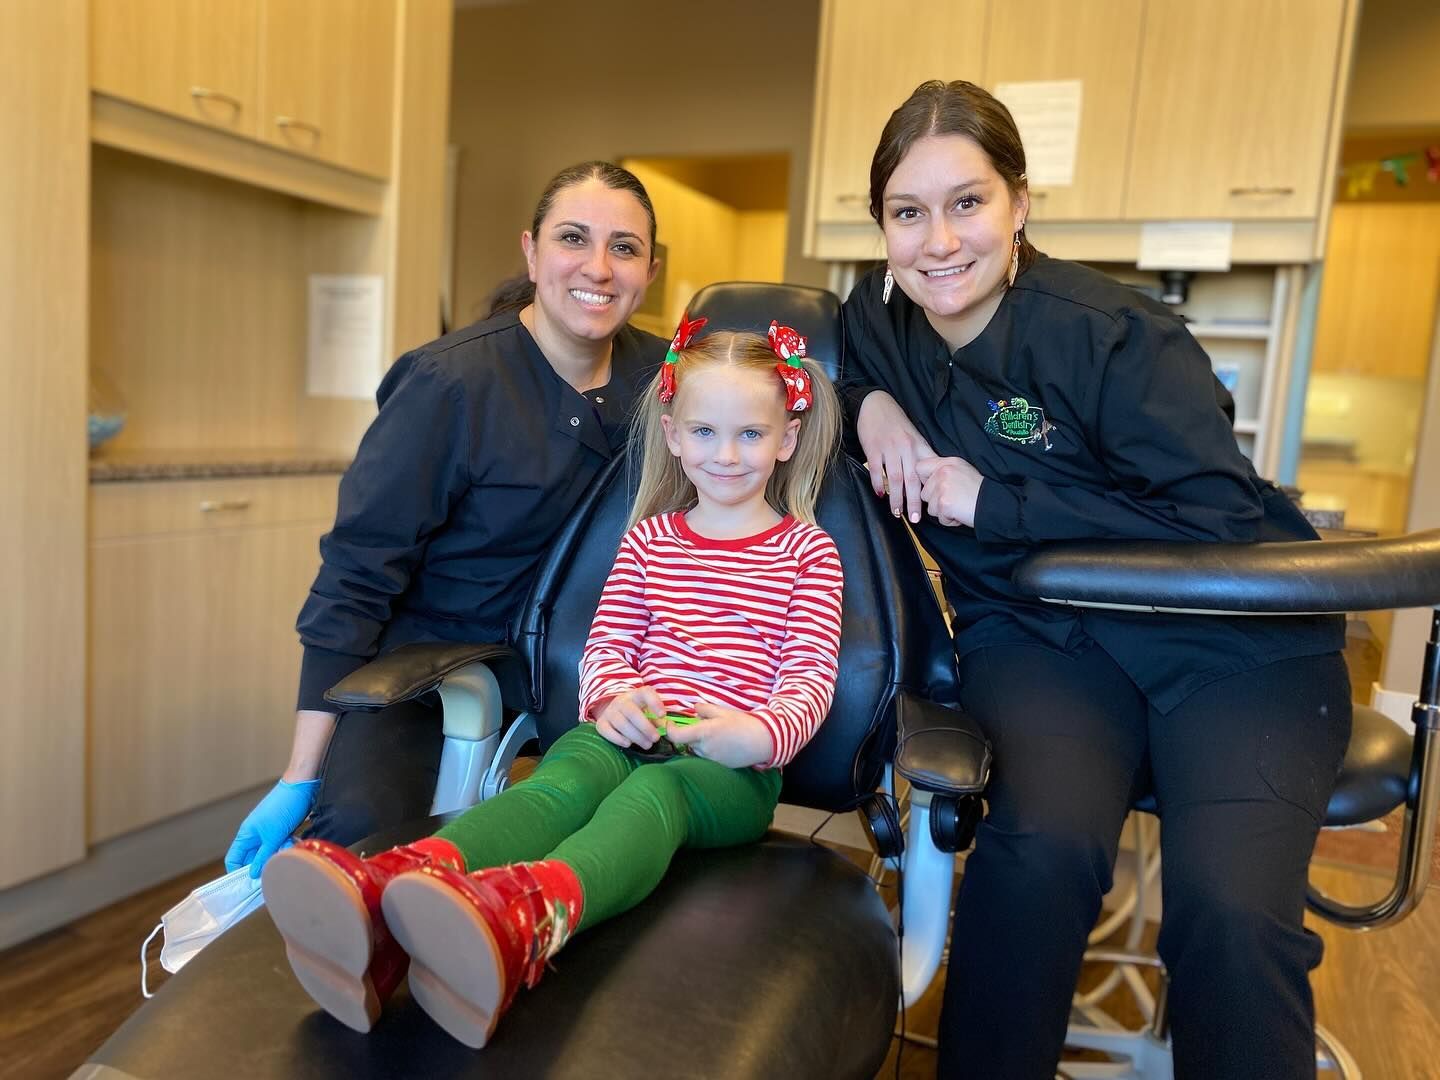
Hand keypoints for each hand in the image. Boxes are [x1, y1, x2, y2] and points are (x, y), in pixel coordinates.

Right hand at [225, 778, 320, 877]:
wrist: (303, 786)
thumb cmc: (284, 806)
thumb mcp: (273, 836)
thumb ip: (263, 856)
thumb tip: (252, 874)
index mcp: (246, 834)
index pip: (234, 858)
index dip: (237, 872)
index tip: (248, 884)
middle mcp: (255, 834)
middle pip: (253, 858)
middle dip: (264, 863)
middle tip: (276, 866)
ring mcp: (269, 831)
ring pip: (270, 853)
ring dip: (279, 853)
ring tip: (288, 845)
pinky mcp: (283, 829)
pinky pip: (281, 845)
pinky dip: (288, 846)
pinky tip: (295, 841)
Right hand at [593, 686, 665, 748]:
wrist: (614, 711)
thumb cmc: (638, 712)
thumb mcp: (648, 711)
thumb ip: (656, 718)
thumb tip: (666, 729)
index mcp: (636, 695)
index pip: (646, 693)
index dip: (655, 703)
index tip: (663, 715)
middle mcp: (621, 701)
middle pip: (632, 712)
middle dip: (645, 727)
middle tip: (656, 738)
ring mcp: (610, 711)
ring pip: (621, 723)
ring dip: (636, 736)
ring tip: (647, 745)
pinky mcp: (601, 723)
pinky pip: (607, 731)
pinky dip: (618, 738)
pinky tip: (628, 744)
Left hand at [667, 702, 773, 768]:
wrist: (762, 742)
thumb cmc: (743, 723)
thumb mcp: (723, 711)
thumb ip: (704, 709)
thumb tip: (694, 709)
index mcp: (704, 733)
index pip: (676, 736)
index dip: (670, 730)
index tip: (670, 724)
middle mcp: (704, 748)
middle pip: (687, 742)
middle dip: (689, 734)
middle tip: (703, 725)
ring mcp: (711, 759)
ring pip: (697, 750)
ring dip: (699, 742)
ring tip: (717, 734)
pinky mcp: (718, 766)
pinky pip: (706, 757)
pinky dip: (709, 750)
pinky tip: (723, 744)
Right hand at [856, 391, 935, 523]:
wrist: (875, 405)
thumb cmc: (896, 423)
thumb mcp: (914, 436)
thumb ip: (922, 455)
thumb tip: (931, 476)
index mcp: (918, 446)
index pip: (927, 472)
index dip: (930, 490)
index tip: (933, 506)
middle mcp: (906, 448)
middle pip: (912, 480)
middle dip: (914, 501)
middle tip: (915, 519)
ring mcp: (889, 449)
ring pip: (895, 478)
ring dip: (896, 498)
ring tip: (897, 513)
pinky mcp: (873, 448)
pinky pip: (877, 470)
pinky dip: (879, 484)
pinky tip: (880, 494)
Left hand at [915, 455, 984, 527]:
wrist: (995, 503)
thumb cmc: (979, 491)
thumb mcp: (962, 471)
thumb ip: (943, 471)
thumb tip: (925, 478)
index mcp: (947, 463)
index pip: (920, 467)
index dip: (924, 480)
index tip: (935, 487)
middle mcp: (943, 472)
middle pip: (924, 493)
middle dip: (936, 501)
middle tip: (955, 499)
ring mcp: (943, 487)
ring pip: (930, 507)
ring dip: (944, 512)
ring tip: (960, 506)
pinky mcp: (944, 503)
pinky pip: (940, 518)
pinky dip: (950, 520)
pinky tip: (962, 513)